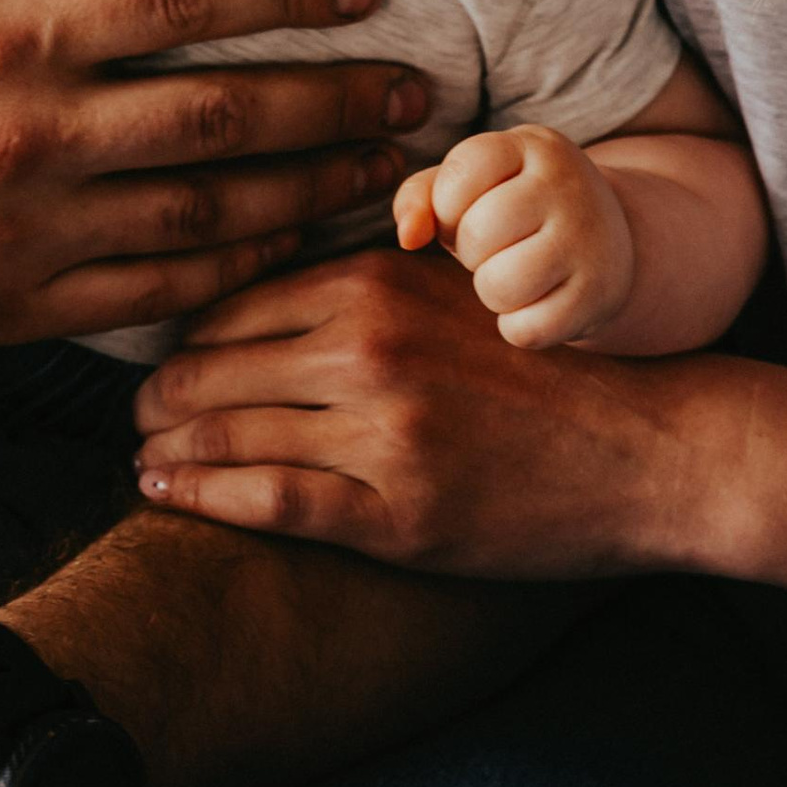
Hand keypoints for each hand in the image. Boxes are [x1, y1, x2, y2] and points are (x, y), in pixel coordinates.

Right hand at [0, 0, 429, 350]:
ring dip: (315, 187)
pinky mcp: (14, 309)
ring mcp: (27, 235)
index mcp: (2, 37)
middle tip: (418, 89)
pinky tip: (298, 244)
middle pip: (226, 113)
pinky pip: (155, 292)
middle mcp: (31, 141)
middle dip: (337, 98)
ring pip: (211, 211)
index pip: (184, 1)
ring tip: (390, 167)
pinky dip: (240, 270)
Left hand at [132, 247, 712, 573]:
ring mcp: (382, 433)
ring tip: (140, 452)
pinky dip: (199, 493)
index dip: (185, 331)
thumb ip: (372, 278)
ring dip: (165, 442)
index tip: (162, 354)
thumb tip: (272, 274)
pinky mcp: (398, 512)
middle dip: (159, 391)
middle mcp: (371, 347)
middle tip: (134, 410)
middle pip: (215, 363)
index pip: (237, 299)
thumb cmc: (548, 368)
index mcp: (382, 282)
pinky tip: (161, 490)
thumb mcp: (460, 291)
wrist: (651, 449)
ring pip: (228, 428)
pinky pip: (268, 499)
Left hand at [395, 127, 633, 346]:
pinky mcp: (599, 295)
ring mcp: (588, 240)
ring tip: (517, 273)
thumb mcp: (475, 186)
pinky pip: (526, 330)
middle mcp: (567, 185)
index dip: (448, 207)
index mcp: (533, 145)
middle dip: (472, 252)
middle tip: (501, 246)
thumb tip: (407, 236)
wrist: (609, 241)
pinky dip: (519, 326)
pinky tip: (541, 302)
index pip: (460, 176)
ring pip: (498, 286)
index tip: (474, 210)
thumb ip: (422, 197)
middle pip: (476, 234)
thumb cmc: (518, 210)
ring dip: (493, 291)